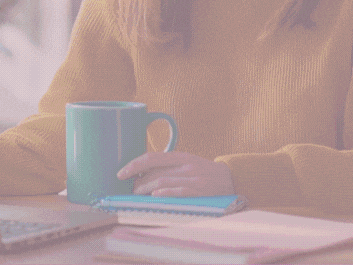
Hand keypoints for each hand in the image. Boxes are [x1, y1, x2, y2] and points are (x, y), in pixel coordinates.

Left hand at [116, 151, 234, 196]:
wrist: (232, 179)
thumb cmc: (204, 172)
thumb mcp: (187, 163)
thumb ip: (168, 166)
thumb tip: (142, 171)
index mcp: (181, 157)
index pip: (152, 158)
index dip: (134, 165)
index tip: (120, 173)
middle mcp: (186, 166)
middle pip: (154, 172)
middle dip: (138, 182)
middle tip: (130, 189)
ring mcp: (193, 179)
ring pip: (162, 182)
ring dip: (145, 189)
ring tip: (137, 195)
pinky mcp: (200, 191)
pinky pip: (179, 191)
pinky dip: (165, 193)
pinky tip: (155, 196)